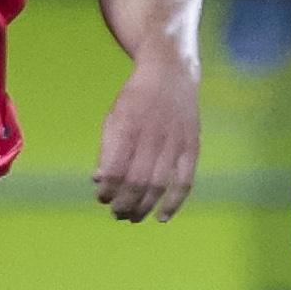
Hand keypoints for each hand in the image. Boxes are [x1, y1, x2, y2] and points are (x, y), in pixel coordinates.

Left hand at [93, 53, 197, 221]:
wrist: (170, 71)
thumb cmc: (136, 97)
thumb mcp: (114, 116)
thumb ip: (107, 148)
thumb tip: (99, 181)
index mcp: (127, 126)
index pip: (114, 169)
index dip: (107, 189)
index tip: (102, 197)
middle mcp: (152, 135)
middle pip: (136, 181)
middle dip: (124, 203)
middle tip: (116, 214)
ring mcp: (174, 142)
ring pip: (159, 185)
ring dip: (144, 207)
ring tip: (133, 217)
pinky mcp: (191, 146)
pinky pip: (185, 181)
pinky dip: (174, 202)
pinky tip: (162, 217)